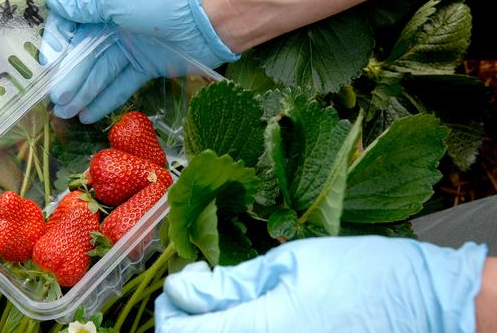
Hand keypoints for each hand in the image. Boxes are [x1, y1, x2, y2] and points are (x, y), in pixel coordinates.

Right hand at [41, 0, 237, 122]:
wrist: (212, 16)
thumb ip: (84, 4)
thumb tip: (54, 0)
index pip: (70, 22)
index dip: (58, 44)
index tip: (50, 66)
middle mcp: (114, 22)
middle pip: (84, 52)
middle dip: (69, 77)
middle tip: (57, 101)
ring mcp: (131, 45)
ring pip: (101, 71)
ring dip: (84, 92)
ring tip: (67, 113)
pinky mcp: (147, 65)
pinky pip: (122, 83)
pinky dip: (107, 99)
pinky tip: (89, 114)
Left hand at [155, 236, 486, 332]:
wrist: (422, 304)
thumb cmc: (362, 274)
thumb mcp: (289, 264)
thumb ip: (231, 283)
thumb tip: (182, 288)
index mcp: (263, 331)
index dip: (168, 313)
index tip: (176, 290)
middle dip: (184, 325)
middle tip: (194, 296)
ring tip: (218, 307)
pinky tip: (244, 319)